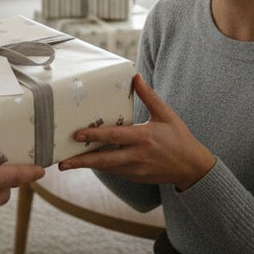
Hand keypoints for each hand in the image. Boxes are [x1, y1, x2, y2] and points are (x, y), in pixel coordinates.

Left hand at [57, 74, 215, 191]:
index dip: (95, 135)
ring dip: (88, 165)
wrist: (191, 167)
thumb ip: (149, 96)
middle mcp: (138, 155)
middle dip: (82, 161)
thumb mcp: (166, 115)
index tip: (78, 134)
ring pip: (107, 168)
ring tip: (68, 163)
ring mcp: (136, 169)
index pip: (115, 136)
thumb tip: (136, 77)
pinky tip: (89, 162)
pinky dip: (102, 167)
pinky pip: (115, 171)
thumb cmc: (179, 138)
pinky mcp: (135, 177)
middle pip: (105, 160)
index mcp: (144, 137)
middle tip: (62, 162)